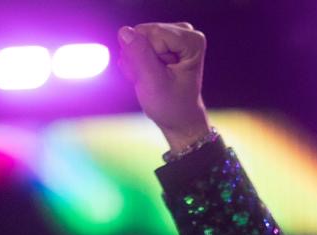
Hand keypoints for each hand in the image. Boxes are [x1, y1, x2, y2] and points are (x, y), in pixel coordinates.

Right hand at [116, 22, 209, 148]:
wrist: (179, 120)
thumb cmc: (172, 107)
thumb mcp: (154, 84)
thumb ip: (140, 56)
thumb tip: (125, 31)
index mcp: (191, 41)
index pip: (151, 33)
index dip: (146, 57)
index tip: (158, 78)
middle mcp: (185, 32)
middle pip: (142, 32)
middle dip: (140, 58)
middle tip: (152, 80)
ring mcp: (172, 35)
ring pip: (135, 37)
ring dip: (136, 62)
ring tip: (150, 80)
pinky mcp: (161, 40)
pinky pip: (134, 42)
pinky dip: (135, 62)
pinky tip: (146, 76)